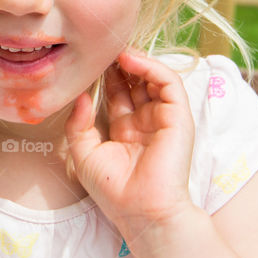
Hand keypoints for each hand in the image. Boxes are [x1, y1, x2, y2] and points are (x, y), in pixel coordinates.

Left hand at [65, 49, 196, 238]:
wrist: (140, 211)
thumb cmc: (113, 190)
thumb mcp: (83, 153)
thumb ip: (78, 123)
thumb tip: (80, 95)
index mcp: (125, 130)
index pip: (117, 93)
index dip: (105, 76)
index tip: (89, 59)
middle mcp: (145, 121)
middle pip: (135, 82)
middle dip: (119, 63)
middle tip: (102, 46)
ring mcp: (163, 118)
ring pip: (153, 78)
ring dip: (135, 60)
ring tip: (114, 49)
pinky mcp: (179, 116)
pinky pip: (169, 83)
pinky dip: (152, 66)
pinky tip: (130, 60)